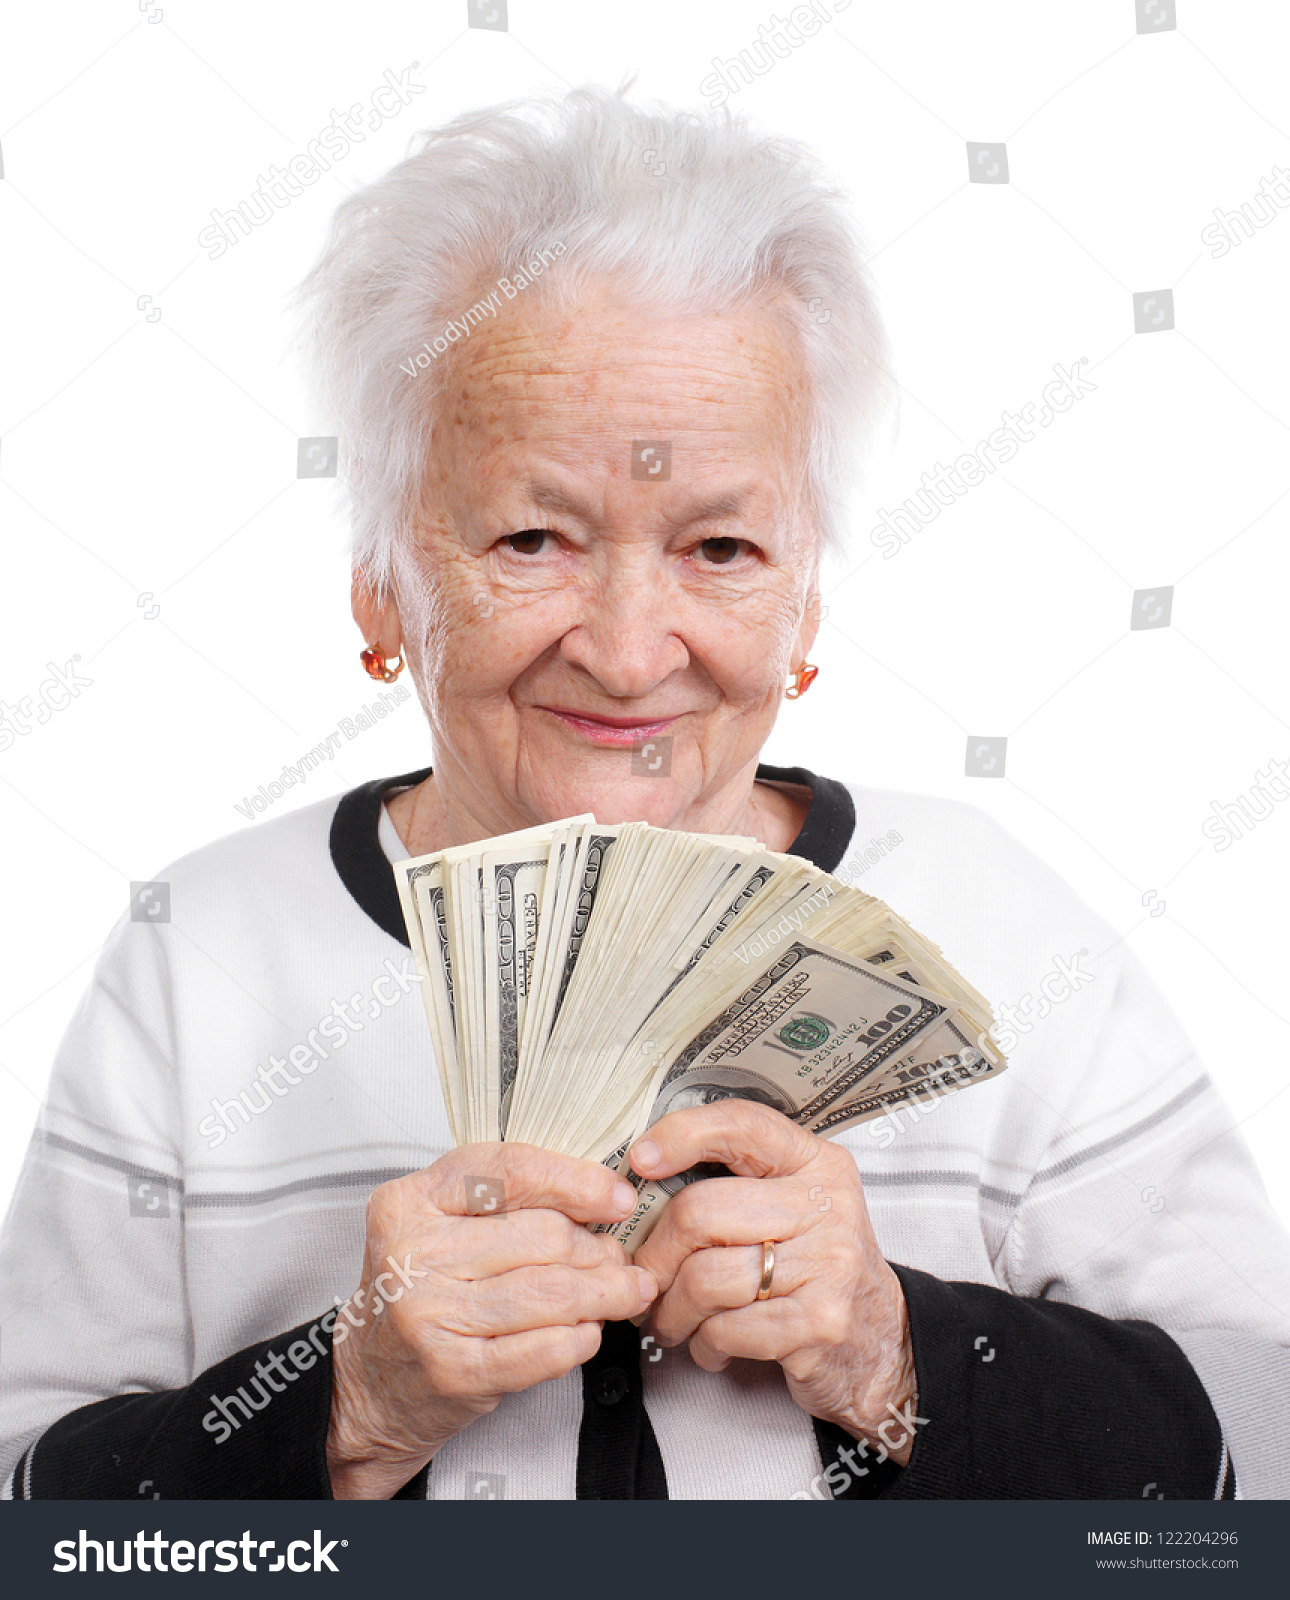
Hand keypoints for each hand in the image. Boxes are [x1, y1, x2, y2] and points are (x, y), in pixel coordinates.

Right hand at [326, 1143, 654, 1497]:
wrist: (369, 1381)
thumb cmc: (420, 1294)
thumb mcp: (443, 1226)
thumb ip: (507, 1201)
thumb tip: (605, 1197)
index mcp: (410, 1199)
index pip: (510, 1170)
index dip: (577, 1181)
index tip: (617, 1198)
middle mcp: (412, 1251)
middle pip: (541, 1234)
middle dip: (597, 1249)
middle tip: (618, 1259)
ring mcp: (428, 1313)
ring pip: (550, 1291)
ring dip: (605, 1294)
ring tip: (625, 1292)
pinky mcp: (452, 1370)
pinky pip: (541, 1349)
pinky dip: (580, 1339)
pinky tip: (589, 1332)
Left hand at [630, 1100, 919, 1464]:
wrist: (881, 1342)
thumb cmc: (815, 1267)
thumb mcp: (791, 1205)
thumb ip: (734, 1182)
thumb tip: (641, 1180)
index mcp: (815, 1162)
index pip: (742, 1125)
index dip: (682, 1135)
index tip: (640, 1162)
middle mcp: (827, 1205)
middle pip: (701, 1212)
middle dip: (655, 1255)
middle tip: (645, 1278)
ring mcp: (828, 1264)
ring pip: (704, 1278)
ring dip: (672, 1310)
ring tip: (674, 1320)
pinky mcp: (819, 1323)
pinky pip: (725, 1329)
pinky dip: (704, 1345)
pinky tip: (713, 1345)